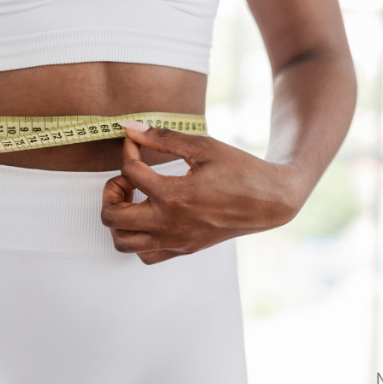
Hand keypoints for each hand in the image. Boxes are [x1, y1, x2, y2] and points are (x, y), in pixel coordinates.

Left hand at [101, 121, 307, 264]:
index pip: (129, 172)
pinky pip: (145, 255)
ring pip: (122, 242)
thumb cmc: (240, 170)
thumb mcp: (202, 146)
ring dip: (118, 218)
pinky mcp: (183, 249)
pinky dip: (136, 238)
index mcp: (174, 195)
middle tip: (127, 178)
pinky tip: (148, 216)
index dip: (127, 150)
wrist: (271, 201)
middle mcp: (170, 223)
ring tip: (134, 199)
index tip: (134, 143)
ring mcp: (176, 240)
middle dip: (111, 191)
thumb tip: (129, 128)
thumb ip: (162, 138)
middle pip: (111, 216)